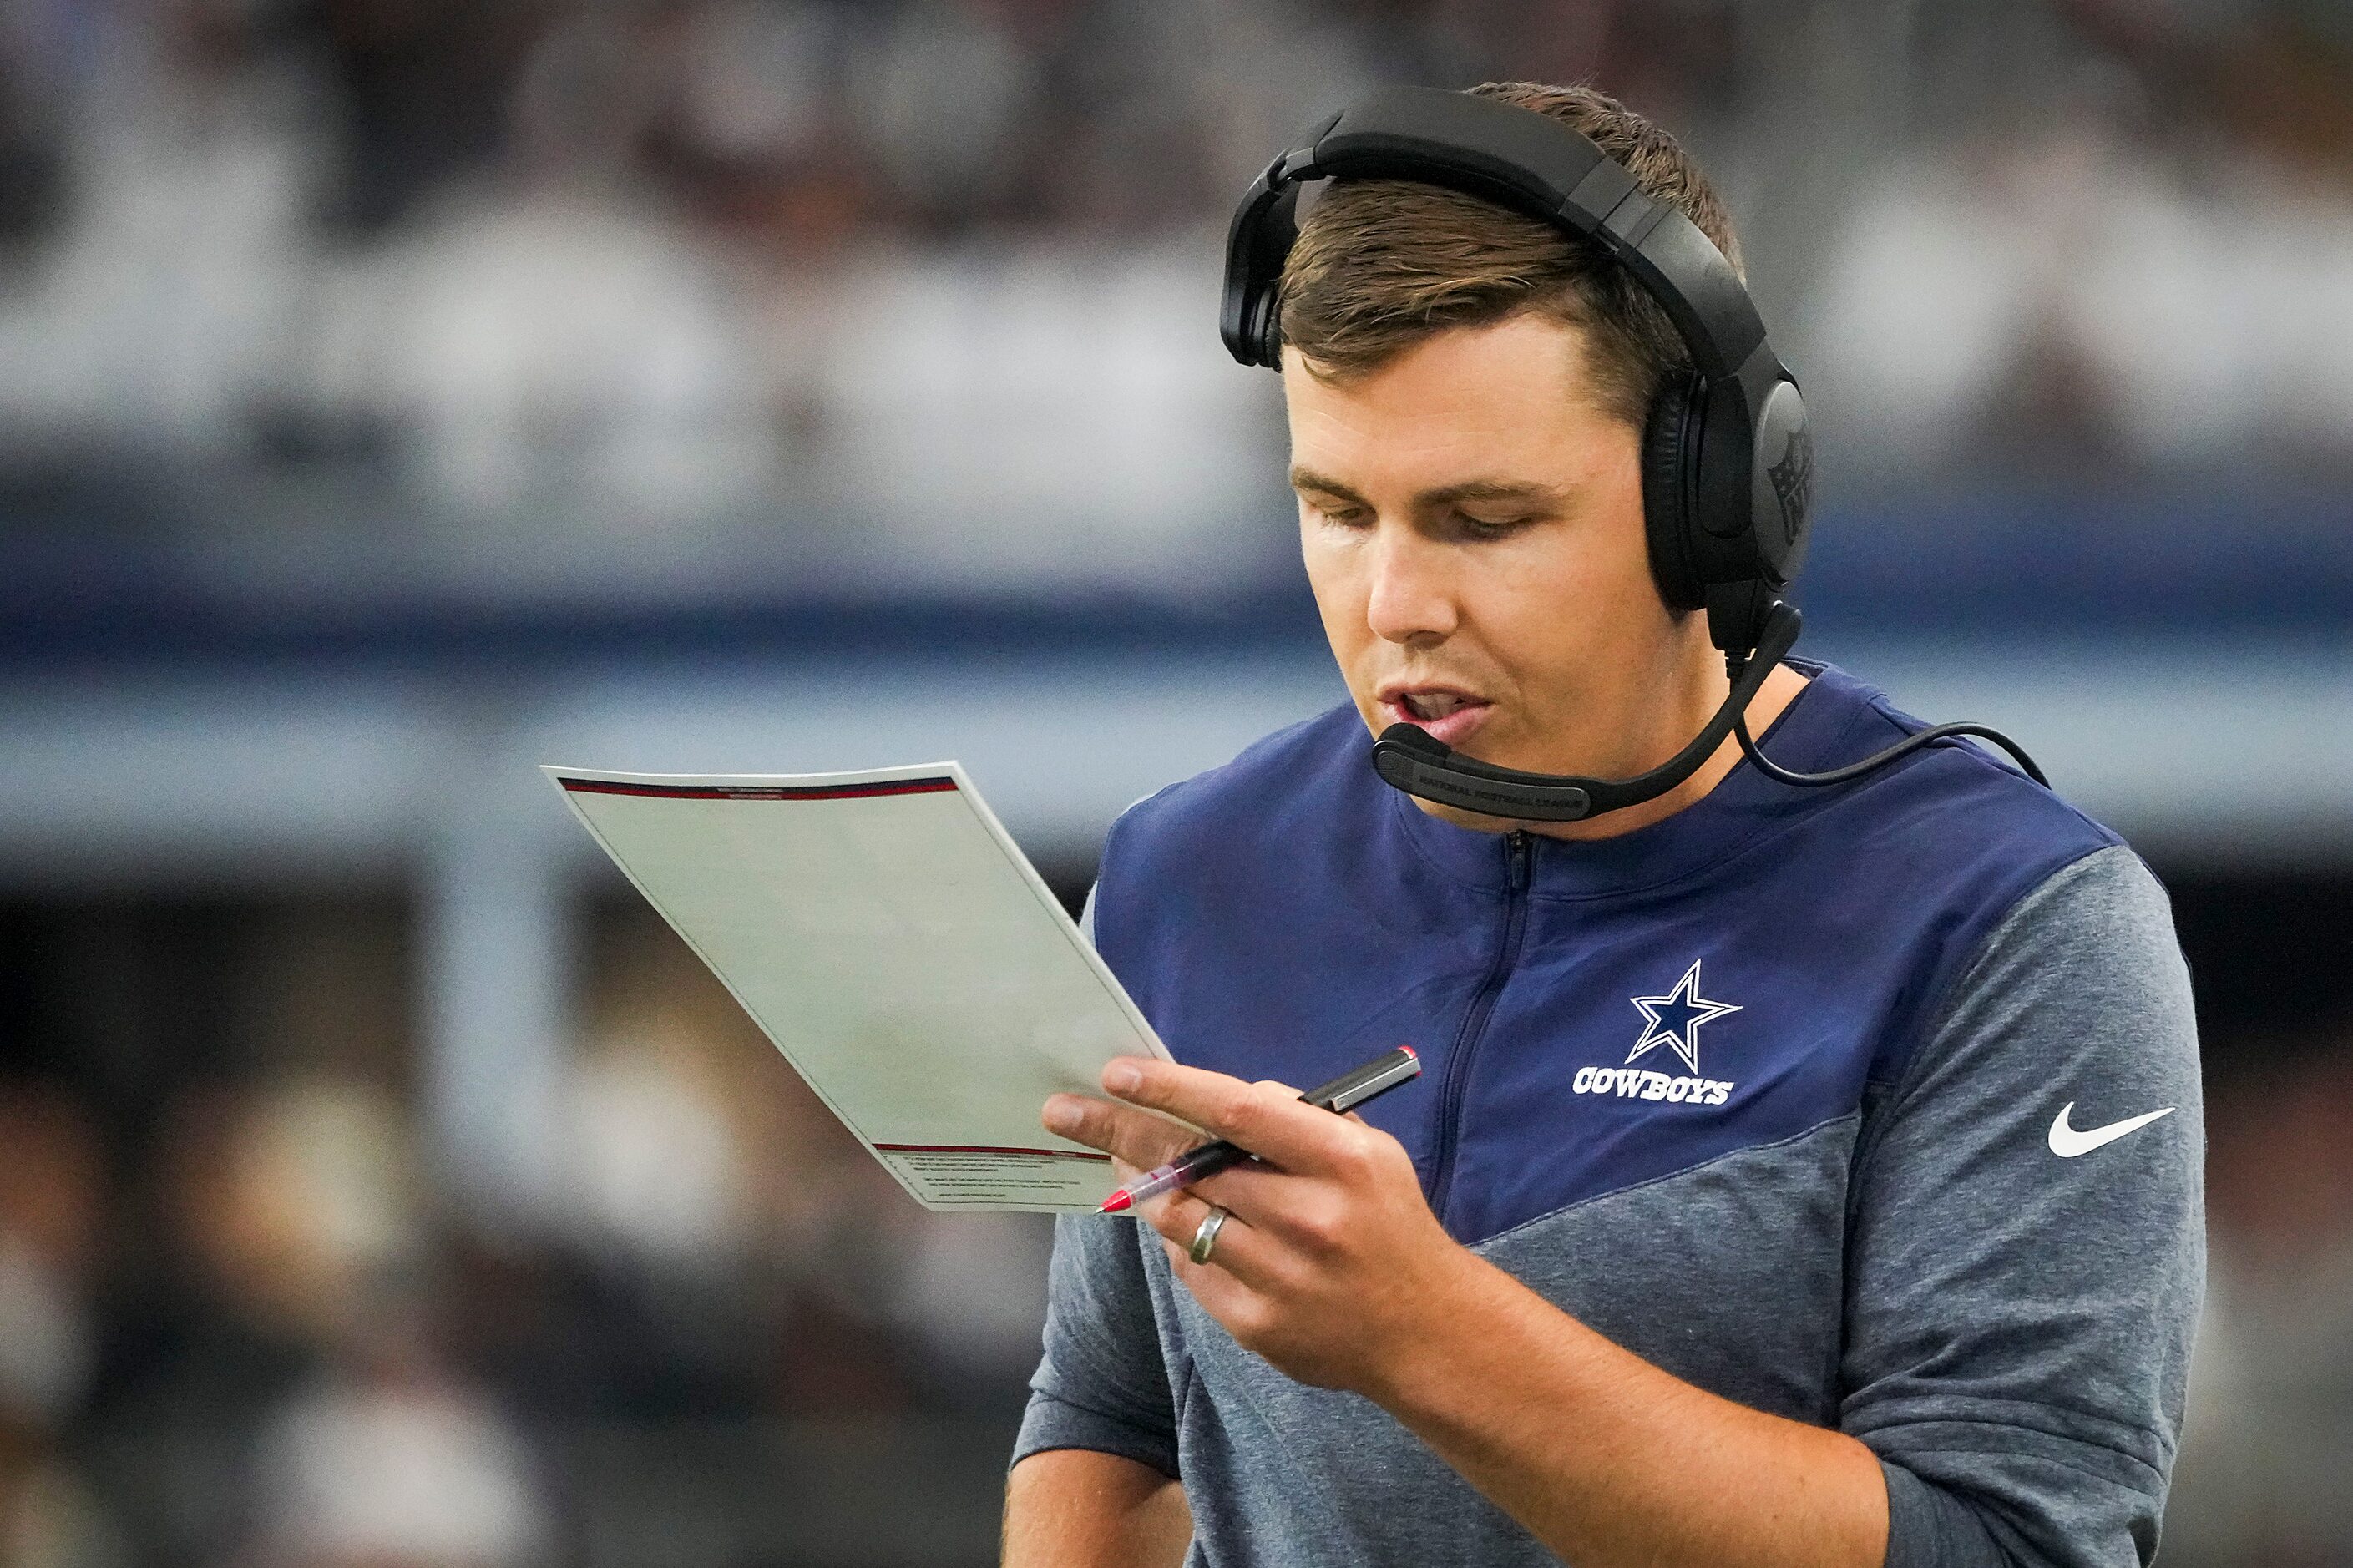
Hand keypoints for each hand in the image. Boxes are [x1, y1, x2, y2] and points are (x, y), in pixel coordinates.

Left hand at [1043, 1056, 1472, 1394]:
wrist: (1428, 1332)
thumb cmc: (1389, 1224)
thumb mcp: (1369, 1151)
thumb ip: (1297, 1120)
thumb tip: (1216, 1102)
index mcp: (1339, 1162)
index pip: (1235, 1112)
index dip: (1168, 1088)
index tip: (1115, 1073)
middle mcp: (1307, 1218)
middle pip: (1190, 1166)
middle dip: (1120, 1133)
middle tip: (1067, 1112)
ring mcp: (1279, 1278)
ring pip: (1178, 1219)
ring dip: (1142, 1187)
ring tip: (1120, 1163)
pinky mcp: (1256, 1327)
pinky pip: (1189, 1270)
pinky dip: (1178, 1242)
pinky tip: (1180, 1225)